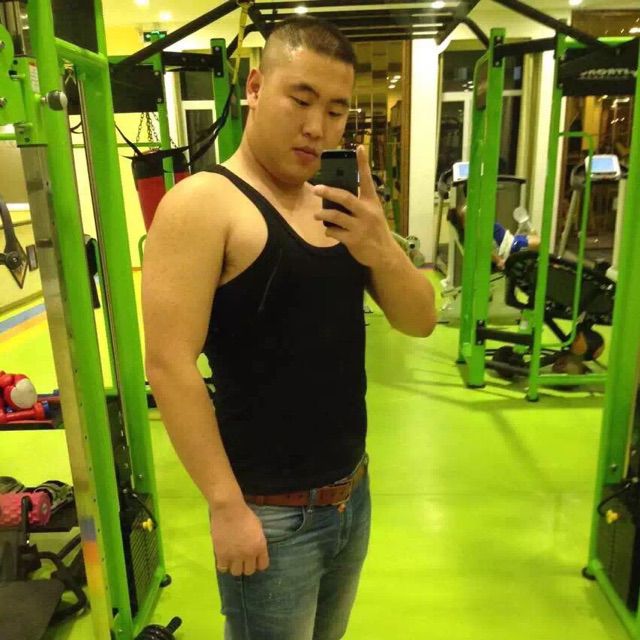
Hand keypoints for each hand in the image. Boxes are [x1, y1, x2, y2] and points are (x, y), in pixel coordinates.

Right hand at [210, 500, 269, 576]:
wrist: (229, 509)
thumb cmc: (245, 514)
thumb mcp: (258, 528)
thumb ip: (258, 542)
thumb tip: (256, 551)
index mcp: (260, 546)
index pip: (263, 565)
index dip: (258, 563)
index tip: (254, 559)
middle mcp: (249, 554)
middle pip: (249, 571)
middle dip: (247, 565)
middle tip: (242, 559)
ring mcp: (235, 556)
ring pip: (236, 572)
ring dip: (235, 566)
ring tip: (232, 559)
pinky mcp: (221, 555)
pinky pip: (223, 568)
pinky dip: (224, 565)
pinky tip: (224, 558)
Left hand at [312, 146, 395, 268]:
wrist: (384, 254)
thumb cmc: (375, 230)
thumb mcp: (372, 213)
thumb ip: (358, 204)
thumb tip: (334, 196)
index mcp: (372, 202)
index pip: (366, 179)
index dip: (363, 163)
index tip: (358, 147)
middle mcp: (367, 212)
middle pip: (344, 197)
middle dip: (328, 192)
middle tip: (316, 188)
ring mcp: (360, 226)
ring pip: (335, 216)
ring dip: (322, 215)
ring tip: (317, 215)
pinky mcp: (353, 240)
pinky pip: (334, 232)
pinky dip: (329, 231)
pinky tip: (329, 231)